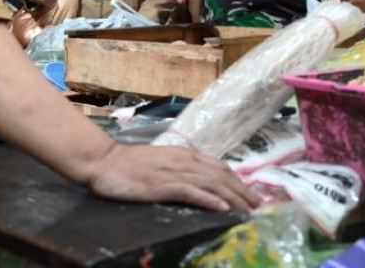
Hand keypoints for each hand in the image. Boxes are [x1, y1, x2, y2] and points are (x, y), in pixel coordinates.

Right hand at [86, 143, 259, 212]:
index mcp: (185, 155)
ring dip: (233, 197)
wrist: (104, 161)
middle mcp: (184, 161)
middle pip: (221, 176)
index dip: (239, 181)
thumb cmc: (130, 164)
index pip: (220, 167)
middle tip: (260, 206)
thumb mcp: (162, 163)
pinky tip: (222, 208)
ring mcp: (173, 172)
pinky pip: (190, 191)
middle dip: (243, 191)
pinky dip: (208, 199)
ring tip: (249, 209)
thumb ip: (182, 169)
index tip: (254, 195)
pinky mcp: (161, 185)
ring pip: (211, 184)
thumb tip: (203, 183)